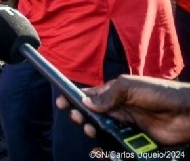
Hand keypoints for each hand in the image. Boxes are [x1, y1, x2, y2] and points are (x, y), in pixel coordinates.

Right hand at [55, 75, 189, 146]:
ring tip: (91, 132)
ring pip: (102, 133)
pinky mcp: (135, 142)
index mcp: (114, 94)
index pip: (89, 96)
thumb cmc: (159, 93)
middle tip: (77, 119)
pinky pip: (116, 147)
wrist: (186, 113)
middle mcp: (118, 110)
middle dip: (80, 117)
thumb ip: (107, 94)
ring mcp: (126, 126)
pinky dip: (106, 150)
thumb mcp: (129, 87)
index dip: (74, 98)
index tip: (61, 102)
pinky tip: (101, 151)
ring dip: (92, 133)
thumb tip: (86, 102)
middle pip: (92, 116)